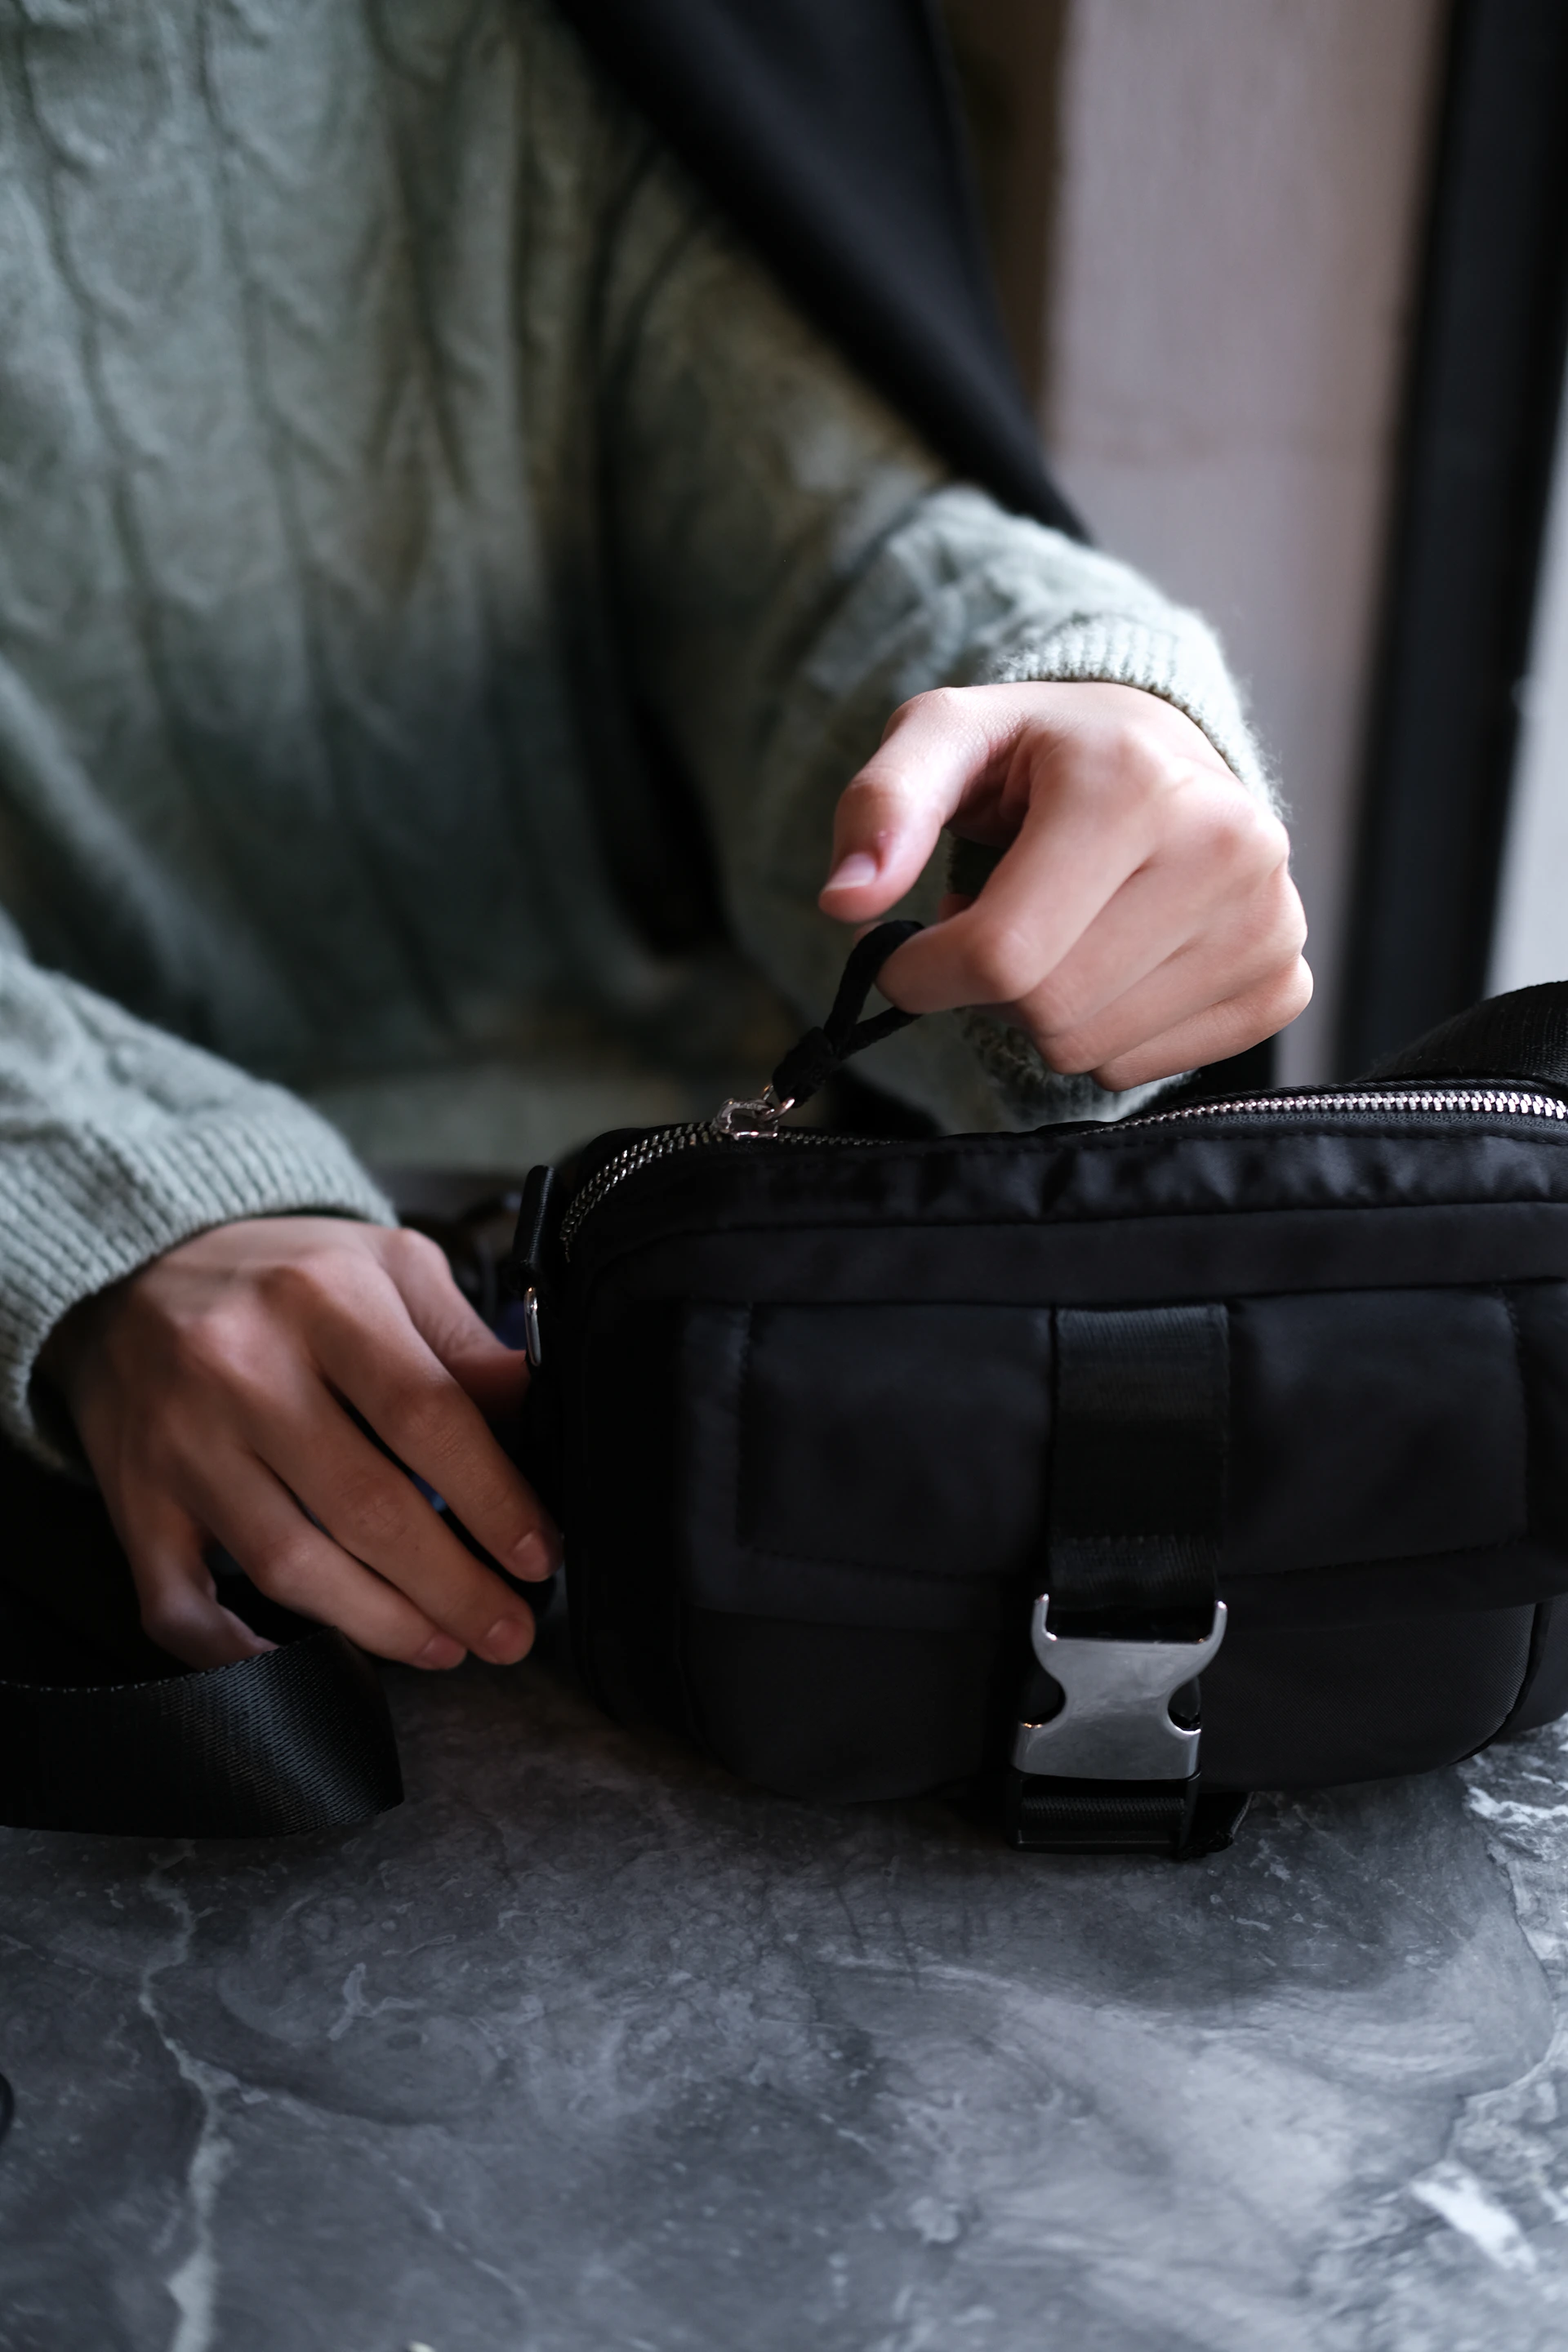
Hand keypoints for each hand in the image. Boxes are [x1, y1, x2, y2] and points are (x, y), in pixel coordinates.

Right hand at [42, 1218, 557, 1671]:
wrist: (133, 1272)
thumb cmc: (284, 1279)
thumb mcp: (386, 1268)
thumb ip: (463, 1342)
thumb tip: (540, 1408)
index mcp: (321, 1298)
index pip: (424, 1413)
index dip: (493, 1497)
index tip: (540, 1554)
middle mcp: (241, 1367)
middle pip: (365, 1506)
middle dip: (452, 1586)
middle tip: (508, 1629)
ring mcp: (180, 1441)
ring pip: (289, 1564)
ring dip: (378, 1623)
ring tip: (443, 1644)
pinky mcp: (135, 1500)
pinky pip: (179, 1603)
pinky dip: (237, 1652)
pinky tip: (301, 1663)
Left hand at [820, 681, 1309, 1089]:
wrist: (1160, 750)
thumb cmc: (1040, 754)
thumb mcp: (946, 739)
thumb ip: (882, 807)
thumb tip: (846, 901)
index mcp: (1135, 783)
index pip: (1003, 954)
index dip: (926, 972)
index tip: (912, 950)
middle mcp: (1227, 847)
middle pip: (1049, 1011)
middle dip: (991, 988)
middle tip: (1000, 924)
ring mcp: (1268, 920)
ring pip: (1094, 1052)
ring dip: (1045, 1012)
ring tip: (1059, 932)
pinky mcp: (1283, 980)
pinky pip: (1146, 1069)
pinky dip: (1103, 1034)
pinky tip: (1112, 961)